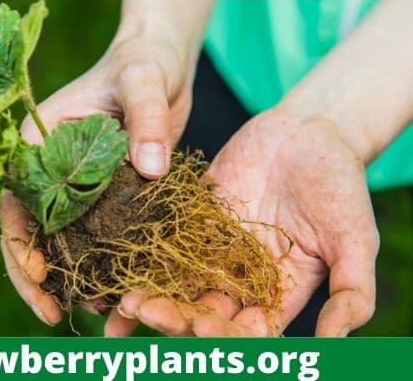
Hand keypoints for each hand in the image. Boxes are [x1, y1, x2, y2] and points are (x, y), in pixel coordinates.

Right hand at [0, 13, 201, 326]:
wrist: (162, 60)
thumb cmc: (143, 61)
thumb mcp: (143, 82)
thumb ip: (146, 120)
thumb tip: (151, 167)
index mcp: (39, 140)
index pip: (15, 199)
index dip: (21, 241)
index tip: (40, 276)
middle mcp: (49, 167)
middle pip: (31, 230)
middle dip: (36, 276)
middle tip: (52, 316)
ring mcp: (75, 184)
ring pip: (61, 242)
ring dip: (70, 279)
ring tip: (93, 313)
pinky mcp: (105, 194)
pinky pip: (96, 237)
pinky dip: (102, 266)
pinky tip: (117, 295)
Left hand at [113, 108, 378, 337]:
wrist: (311, 129)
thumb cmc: (341, 185)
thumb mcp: (357, 240)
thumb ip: (351, 293)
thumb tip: (332, 344)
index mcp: (278, 293)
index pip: (246, 331)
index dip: (223, 336)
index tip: (202, 329)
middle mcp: (242, 277)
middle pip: (203, 311)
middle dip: (175, 318)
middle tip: (146, 312)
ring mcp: (215, 246)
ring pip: (178, 281)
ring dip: (152, 294)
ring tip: (123, 300)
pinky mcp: (194, 213)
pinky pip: (164, 236)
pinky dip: (142, 250)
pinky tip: (117, 255)